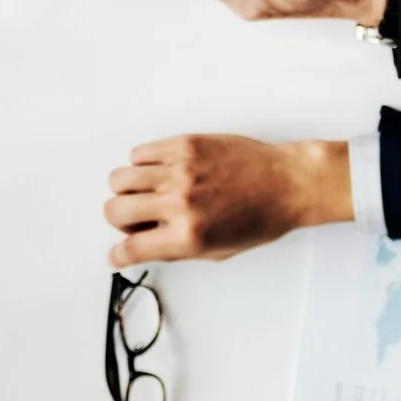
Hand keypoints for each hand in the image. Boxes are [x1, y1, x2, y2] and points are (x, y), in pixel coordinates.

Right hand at [105, 134, 351, 264]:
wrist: (286, 183)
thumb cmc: (259, 218)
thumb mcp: (217, 251)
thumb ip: (175, 249)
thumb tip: (143, 246)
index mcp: (189, 236)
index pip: (133, 248)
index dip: (118, 255)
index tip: (117, 255)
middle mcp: (180, 202)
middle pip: (115, 209)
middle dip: (118, 220)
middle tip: (133, 220)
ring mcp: (180, 170)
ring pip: (120, 178)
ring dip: (126, 191)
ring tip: (146, 193)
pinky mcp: (184, 144)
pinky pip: (140, 153)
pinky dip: (141, 164)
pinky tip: (159, 172)